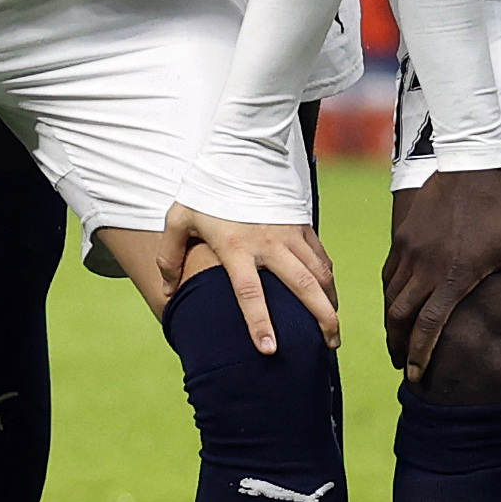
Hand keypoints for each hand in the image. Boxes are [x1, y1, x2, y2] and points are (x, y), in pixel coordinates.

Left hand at [143, 202, 340, 356]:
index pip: (249, 293)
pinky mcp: (302, 224)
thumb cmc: (206, 189)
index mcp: (236, 247)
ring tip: (334, 331)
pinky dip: (328, 280)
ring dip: (330, 303)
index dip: (259, 323)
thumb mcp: (179, 218)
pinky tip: (330, 297)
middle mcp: (269, 243)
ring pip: (320, 274)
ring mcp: (290, 233)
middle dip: (321, 319)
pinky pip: (321, 257)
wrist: (239, 150)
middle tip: (329, 346)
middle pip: (303, 286)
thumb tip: (166, 292)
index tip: (270, 350)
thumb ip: (170, 255)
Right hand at [384, 165, 500, 382]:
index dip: (420, 355)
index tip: (416, 375)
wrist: (474, 160)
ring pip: (390, 295)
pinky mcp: (403, 234)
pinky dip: (390, 293)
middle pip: (399, 316)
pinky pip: (389, 272)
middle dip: (397, 345)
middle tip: (403, 364)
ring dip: (392, 321)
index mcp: (455, 275)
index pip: (429, 326)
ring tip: (397, 338)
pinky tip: (398, 302)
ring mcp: (409, 249)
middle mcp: (425, 266)